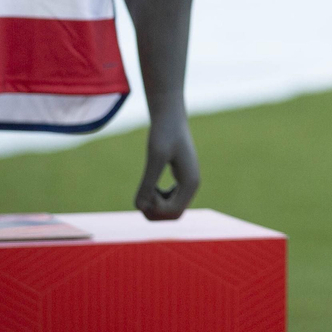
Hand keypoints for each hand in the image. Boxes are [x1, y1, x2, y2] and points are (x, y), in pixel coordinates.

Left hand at [135, 104, 199, 219]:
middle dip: (155, 210)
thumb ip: (148, 182)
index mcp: (191, 182)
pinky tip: (150, 184)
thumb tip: (139, 207)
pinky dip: (156, 198)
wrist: (169, 115)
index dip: (155, 207)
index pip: (173, 212)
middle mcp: (192, 185)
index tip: (145, 188)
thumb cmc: (164, 132)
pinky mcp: (180, 179)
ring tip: (146, 187)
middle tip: (143, 191)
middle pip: (174, 215)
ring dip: (155, 205)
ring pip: (171, 210)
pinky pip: (169, 200)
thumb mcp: (155, 156)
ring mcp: (186, 183)